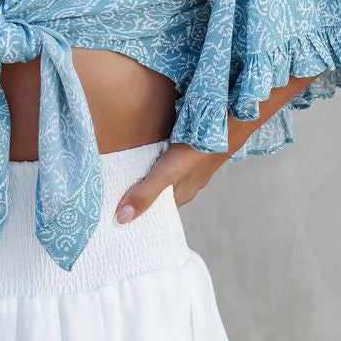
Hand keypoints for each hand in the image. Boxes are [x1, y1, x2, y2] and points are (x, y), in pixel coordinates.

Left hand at [114, 142, 228, 223]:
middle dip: (141, 189)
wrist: (227, 121)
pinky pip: (169, 153)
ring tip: (124, 167)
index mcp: (183, 194)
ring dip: (149, 170)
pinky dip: (157, 153)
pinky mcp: (191, 144)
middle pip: (160, 189)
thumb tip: (121, 219)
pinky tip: (146, 145)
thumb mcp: (167, 173)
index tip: (118, 213)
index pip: (158, 209)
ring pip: (165, 171)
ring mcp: (191, 162)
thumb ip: (146, 193)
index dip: (140, 211)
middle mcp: (188, 180)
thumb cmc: (198, 150)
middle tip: (114, 188)